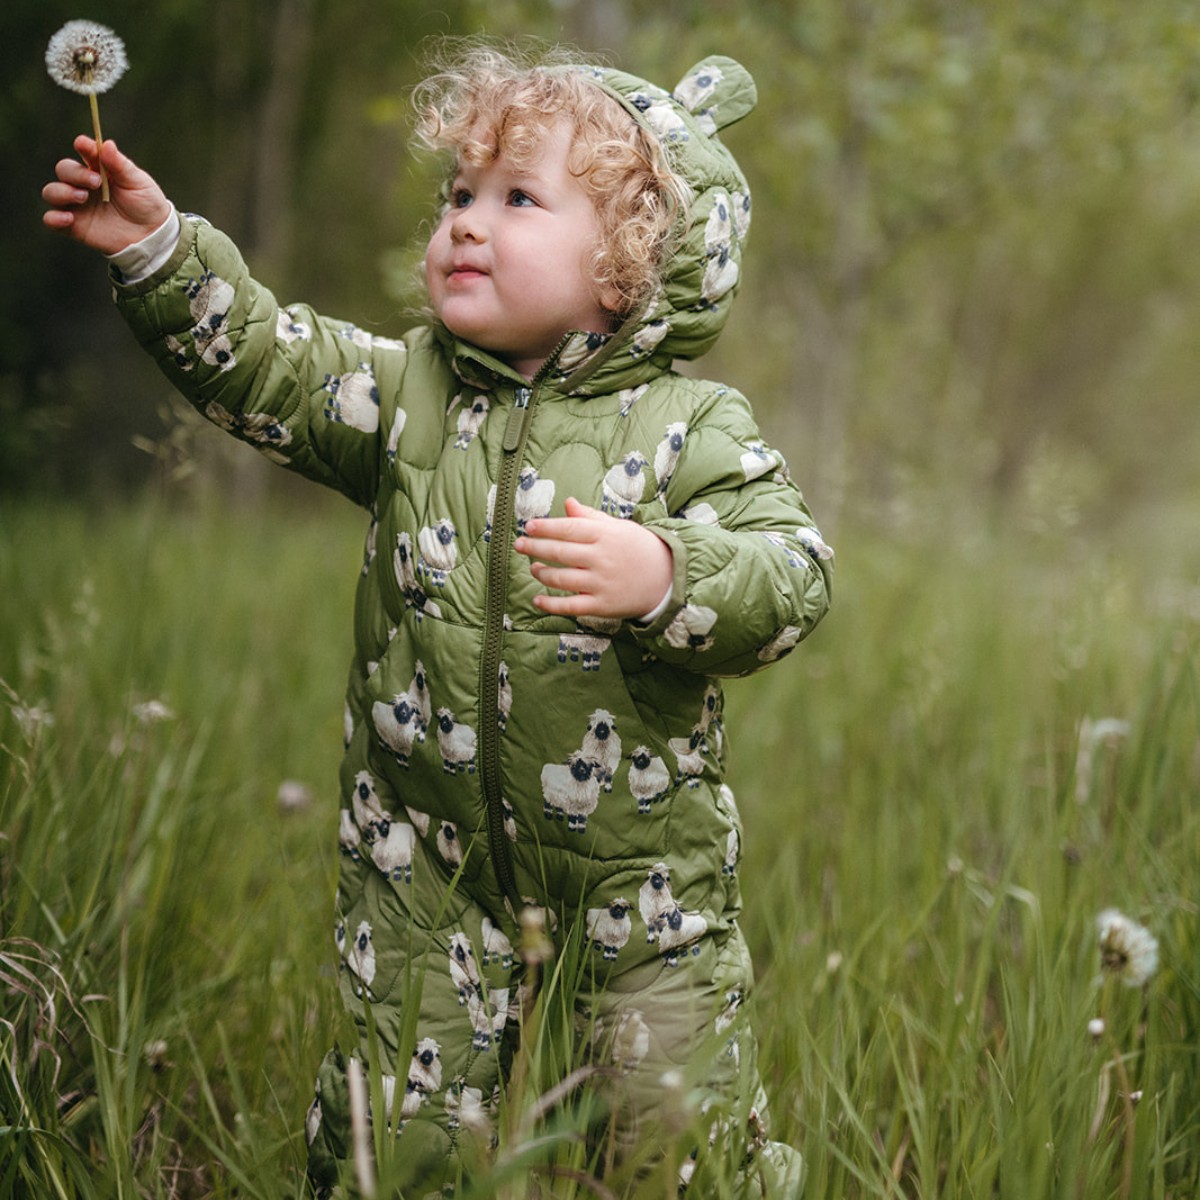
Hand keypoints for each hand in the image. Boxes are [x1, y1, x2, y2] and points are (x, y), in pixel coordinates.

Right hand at [42, 135, 171, 254]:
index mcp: (100, 170)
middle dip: (75, 173)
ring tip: (82, 197)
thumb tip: (107, 144)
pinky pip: (51, 220)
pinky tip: (68, 218)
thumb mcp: (138, 183)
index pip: (85, 153)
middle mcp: (84, 185)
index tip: (84, 145)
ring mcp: (77, 205)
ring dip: (62, 192)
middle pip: (64, 169)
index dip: (83, 147)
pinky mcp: (75, 226)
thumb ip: (120, 165)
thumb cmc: (147, 205)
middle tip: (95, 182)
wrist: (152, 236)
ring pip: (52, 192)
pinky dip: (54, 218)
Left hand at [514, 496, 673, 619]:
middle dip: (535, 547)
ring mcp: (601, 583)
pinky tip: (537, 600)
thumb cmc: (638, 548)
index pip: (568, 528)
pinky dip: (550, 604)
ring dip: (542, 573)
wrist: (666, 578)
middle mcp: (601, 558)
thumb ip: (590, 517)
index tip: (528, 526)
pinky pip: (570, 606)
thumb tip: (567, 503)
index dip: (545, 527)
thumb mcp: (618, 527)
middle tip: (519, 544)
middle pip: (560, 552)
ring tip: (534, 568)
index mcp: (605, 535)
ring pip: (561, 579)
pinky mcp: (602, 605)